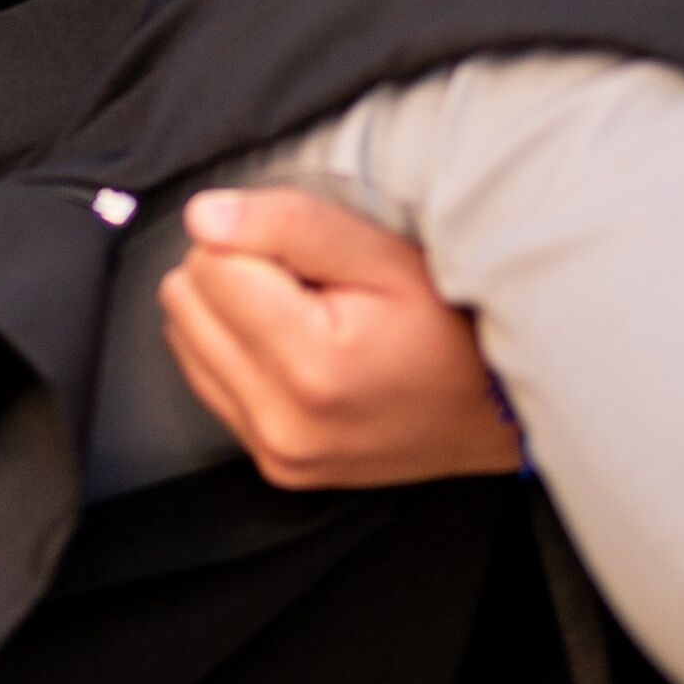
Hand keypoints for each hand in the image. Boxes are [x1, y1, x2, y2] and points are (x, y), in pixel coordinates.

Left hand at [155, 186, 523, 488]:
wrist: (500, 413)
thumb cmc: (454, 328)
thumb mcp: (385, 257)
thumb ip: (290, 226)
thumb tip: (202, 218)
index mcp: (309, 368)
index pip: (209, 262)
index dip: (257, 240)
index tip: (313, 260)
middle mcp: (279, 422)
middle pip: (184, 300)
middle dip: (236, 274)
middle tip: (311, 287)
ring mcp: (273, 452)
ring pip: (183, 337)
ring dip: (232, 314)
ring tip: (309, 319)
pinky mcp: (272, 465)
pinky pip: (205, 379)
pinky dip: (237, 352)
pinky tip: (297, 350)